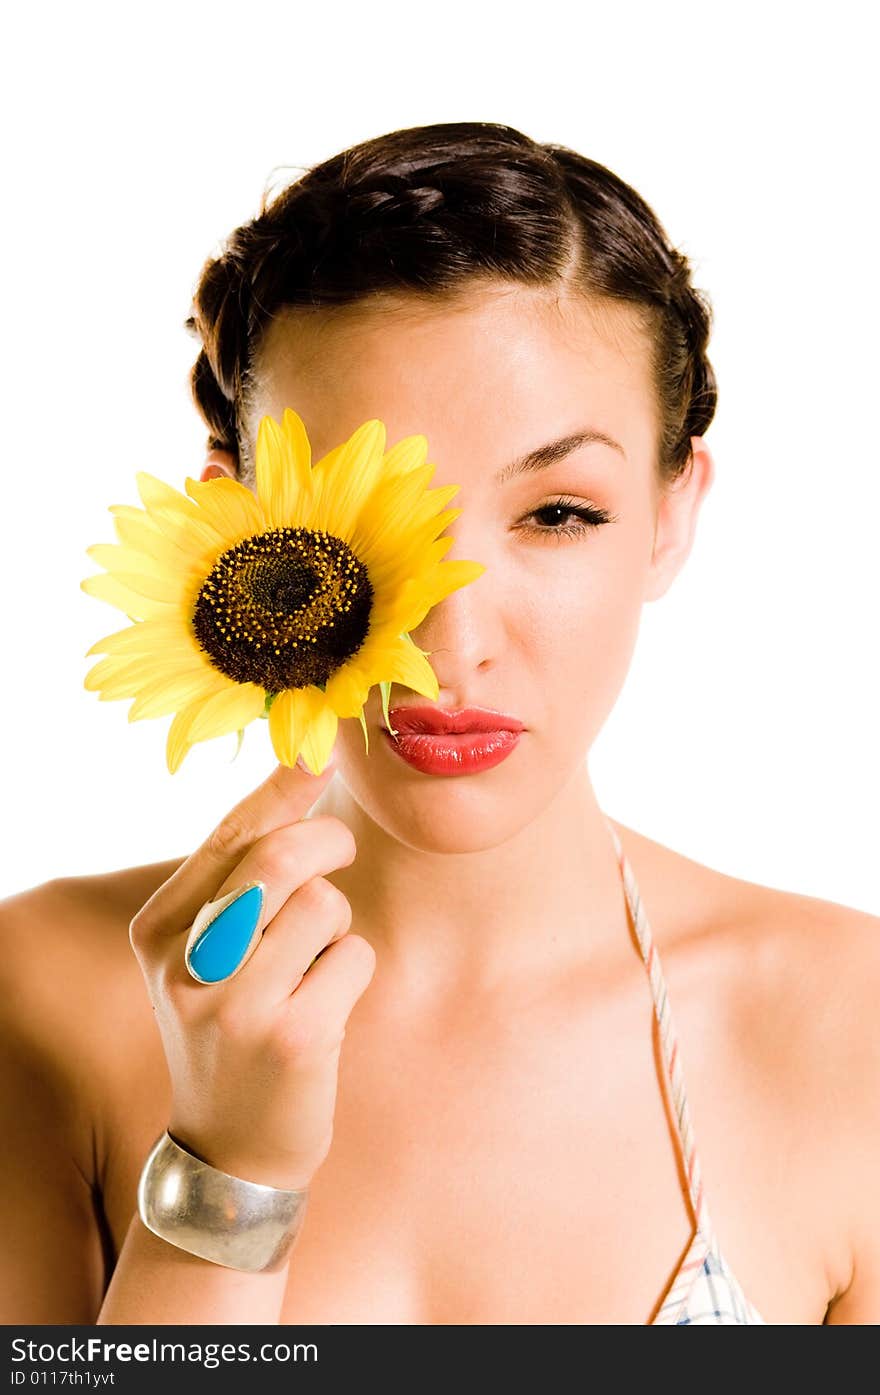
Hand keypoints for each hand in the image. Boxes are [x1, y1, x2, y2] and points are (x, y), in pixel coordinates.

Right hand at [129, 756, 375, 1190]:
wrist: (231, 1148)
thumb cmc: (233, 1025)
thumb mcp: (204, 956)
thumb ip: (237, 879)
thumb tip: (300, 775)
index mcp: (157, 931)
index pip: (226, 835)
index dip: (281, 787)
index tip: (320, 753)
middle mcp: (187, 964)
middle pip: (279, 857)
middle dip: (328, 841)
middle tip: (341, 852)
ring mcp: (237, 1005)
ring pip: (325, 904)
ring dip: (339, 923)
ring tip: (317, 960)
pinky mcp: (292, 1038)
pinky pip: (354, 956)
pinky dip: (354, 967)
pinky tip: (328, 1004)